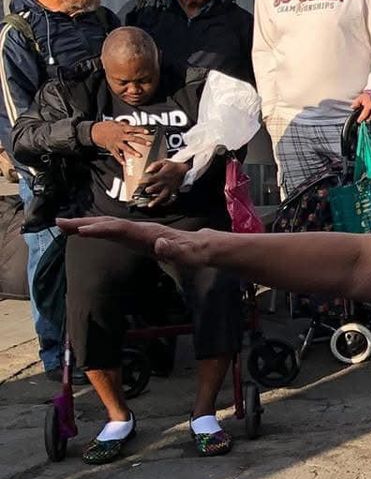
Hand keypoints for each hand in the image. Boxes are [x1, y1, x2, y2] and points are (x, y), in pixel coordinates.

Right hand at [57, 214, 222, 267]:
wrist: (203, 246)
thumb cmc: (196, 253)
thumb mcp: (190, 255)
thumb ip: (176, 250)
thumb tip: (160, 244)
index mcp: (150, 234)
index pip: (122, 230)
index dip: (102, 230)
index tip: (81, 231)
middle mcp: (141, 230)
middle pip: (109, 224)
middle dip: (85, 223)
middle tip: (59, 223)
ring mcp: (138, 232)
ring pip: (108, 226)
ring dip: (86, 224)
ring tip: (63, 226)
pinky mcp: (136, 238)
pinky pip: (112, 231)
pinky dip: (96, 230)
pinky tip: (83, 232)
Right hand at [90, 120, 149, 160]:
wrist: (93, 132)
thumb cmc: (105, 126)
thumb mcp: (115, 122)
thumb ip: (123, 124)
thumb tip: (129, 123)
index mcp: (122, 129)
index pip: (133, 129)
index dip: (140, 130)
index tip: (148, 132)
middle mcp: (120, 136)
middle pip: (132, 139)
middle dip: (141, 141)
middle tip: (149, 144)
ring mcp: (116, 143)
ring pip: (126, 148)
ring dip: (133, 152)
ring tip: (140, 156)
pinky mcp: (112, 148)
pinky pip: (116, 155)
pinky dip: (120, 159)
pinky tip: (124, 163)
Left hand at [133, 159, 187, 206]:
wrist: (185, 169)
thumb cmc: (174, 165)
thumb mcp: (163, 161)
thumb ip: (154, 165)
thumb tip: (147, 171)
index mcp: (161, 176)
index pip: (149, 180)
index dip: (142, 181)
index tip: (139, 182)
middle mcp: (164, 183)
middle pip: (153, 189)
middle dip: (148, 190)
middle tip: (146, 190)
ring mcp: (169, 188)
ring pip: (161, 196)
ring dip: (155, 201)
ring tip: (150, 205)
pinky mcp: (173, 191)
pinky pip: (169, 198)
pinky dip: (165, 202)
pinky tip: (161, 204)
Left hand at [349, 91, 370, 122]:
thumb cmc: (366, 97)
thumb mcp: (359, 98)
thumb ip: (356, 103)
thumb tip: (352, 107)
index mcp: (370, 104)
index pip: (366, 113)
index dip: (362, 118)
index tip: (358, 121)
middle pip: (370, 117)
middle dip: (365, 120)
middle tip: (361, 122)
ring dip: (369, 120)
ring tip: (364, 120)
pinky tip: (368, 118)